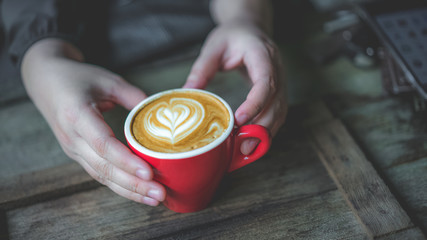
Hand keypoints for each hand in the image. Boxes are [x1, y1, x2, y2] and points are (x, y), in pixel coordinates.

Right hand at [21, 39, 165, 205]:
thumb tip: (162, 114)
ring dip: (129, 190)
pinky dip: (120, 185)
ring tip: (155, 198)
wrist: (46, 82)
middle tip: (160, 193)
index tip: (149, 172)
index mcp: (76, 115)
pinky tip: (139, 192)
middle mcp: (72, 137)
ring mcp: (73, 149)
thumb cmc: (78, 78)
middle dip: (133, 184)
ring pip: (101, 176)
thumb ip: (134, 96)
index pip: (102, 144)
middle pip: (103, 167)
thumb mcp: (108, 80)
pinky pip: (100, 174)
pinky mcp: (78, 155)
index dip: (126, 160)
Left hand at [184, 23, 287, 153]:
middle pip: (276, 103)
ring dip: (265, 133)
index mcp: (262, 54)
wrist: (250, 29)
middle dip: (261, 127)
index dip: (255, 103)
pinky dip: (267, 129)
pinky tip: (252, 140)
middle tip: (242, 147)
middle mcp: (277, 69)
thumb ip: (202, 68)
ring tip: (246, 150)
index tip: (239, 120)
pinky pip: (277, 114)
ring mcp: (280, 82)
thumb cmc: (233, 36)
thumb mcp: (213, 46)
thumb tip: (187, 93)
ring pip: (280, 112)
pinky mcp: (277, 92)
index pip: (265, 82)